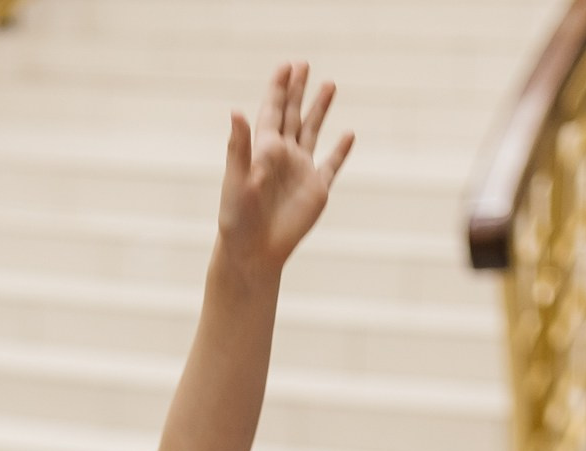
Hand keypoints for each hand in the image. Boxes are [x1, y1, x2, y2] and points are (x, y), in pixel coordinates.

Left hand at [219, 63, 353, 269]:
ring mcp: (301, 171)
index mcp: (263, 150)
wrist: (253, 251)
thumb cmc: (237, 218)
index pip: (272, 110)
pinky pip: (331, 165)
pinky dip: (340, 150)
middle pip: (293, 114)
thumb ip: (239, 145)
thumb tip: (237, 111)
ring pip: (313, 132)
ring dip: (320, 109)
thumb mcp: (236, 179)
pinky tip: (348, 134)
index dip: (278, 87)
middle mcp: (283, 156)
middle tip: (303, 65)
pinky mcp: (316, 190)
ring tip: (329, 84)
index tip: (286, 65)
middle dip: (297, 90)